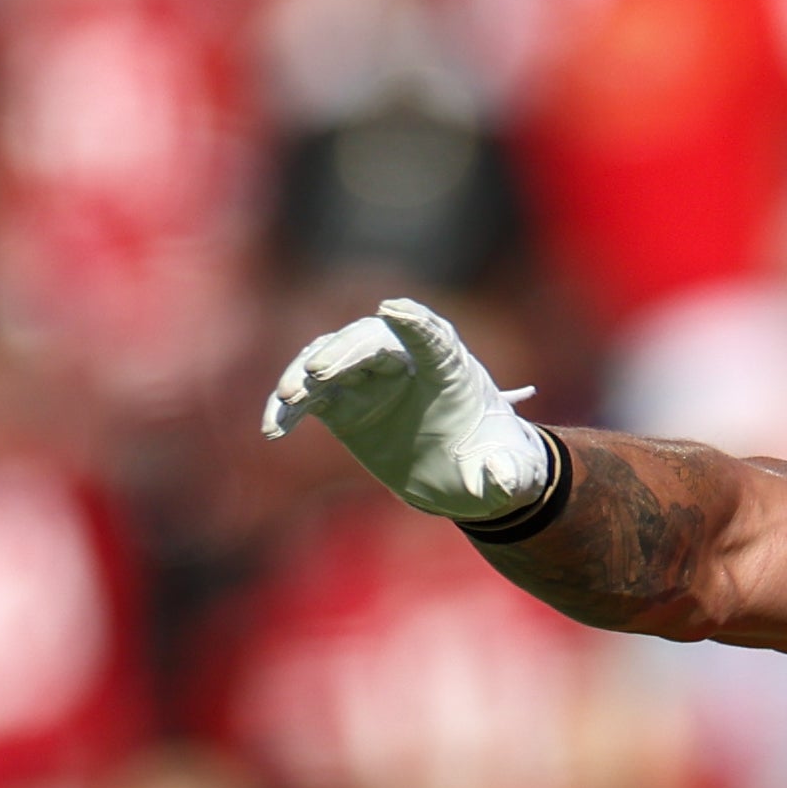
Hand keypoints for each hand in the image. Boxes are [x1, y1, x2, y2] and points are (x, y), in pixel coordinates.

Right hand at [261, 297, 550, 521]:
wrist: (463, 476)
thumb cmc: (492, 461)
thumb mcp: (512, 474)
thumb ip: (510, 476)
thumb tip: (503, 478)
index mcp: (451, 370)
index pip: (433, 337)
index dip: (415, 323)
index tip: (394, 309)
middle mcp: (404, 364)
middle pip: (369, 341)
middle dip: (344, 351)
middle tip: (319, 372)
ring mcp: (368, 381)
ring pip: (329, 361)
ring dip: (306, 375)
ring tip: (293, 399)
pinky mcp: (342, 405)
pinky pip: (308, 398)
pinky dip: (288, 410)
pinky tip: (274, 430)